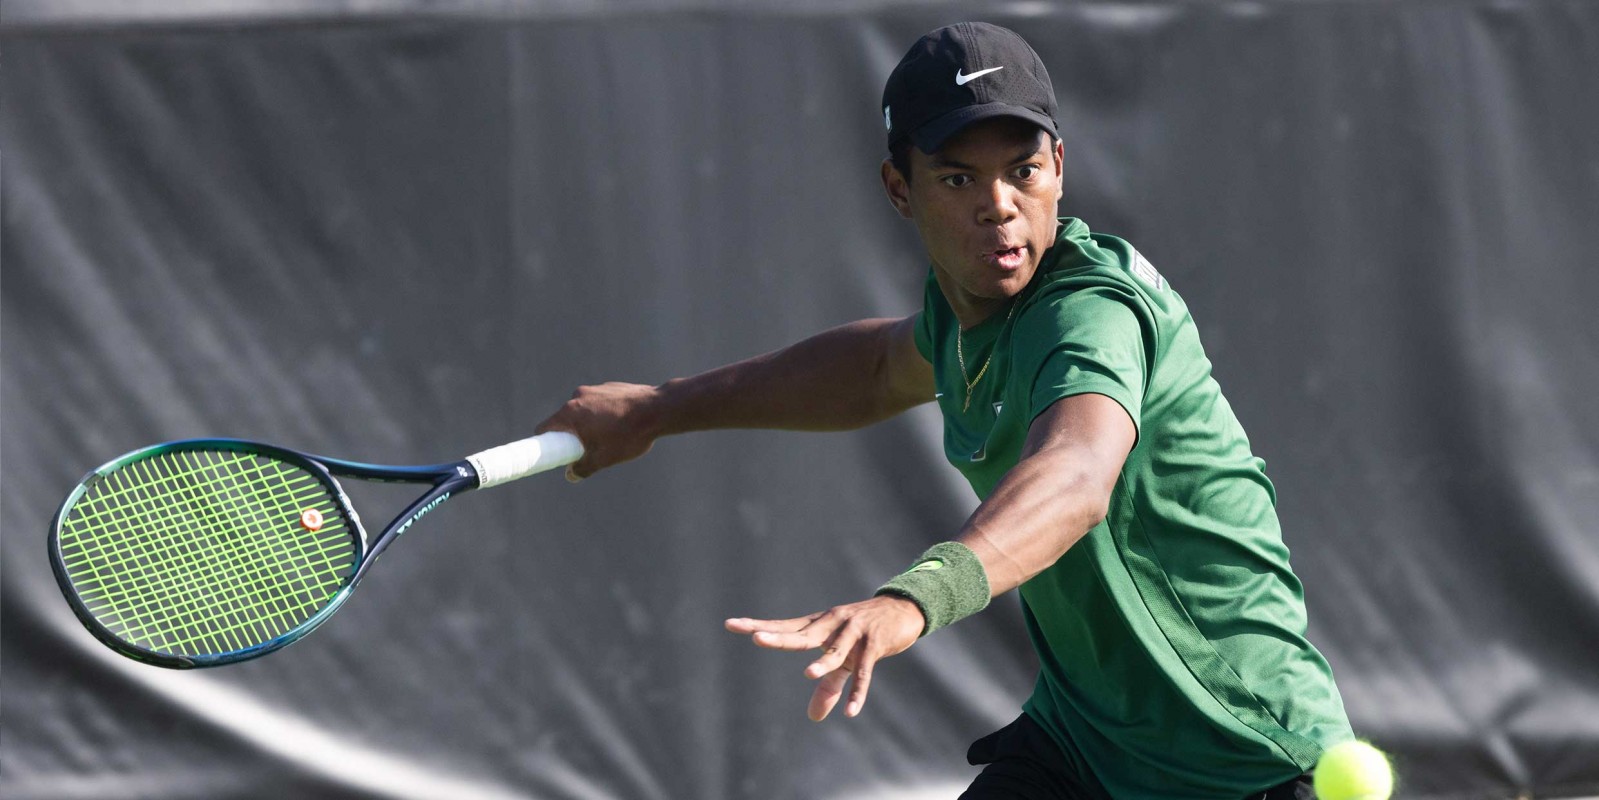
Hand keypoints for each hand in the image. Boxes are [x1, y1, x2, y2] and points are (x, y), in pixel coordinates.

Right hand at [535, 382, 661, 480]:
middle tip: (586, 450)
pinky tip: (621, 424)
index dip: (545, 442)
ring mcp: (595, 389)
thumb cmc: (629, 435)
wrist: (658, 410)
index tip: (552, 453)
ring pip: (583, 411)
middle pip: (564, 419)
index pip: (545, 428)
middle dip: (571, 435)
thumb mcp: (603, 458)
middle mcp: (579, 396)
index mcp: (571, 413)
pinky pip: (599, 404)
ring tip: (610, 437)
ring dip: (589, 424)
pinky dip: (603, 414)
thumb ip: (583, 468)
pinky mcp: (610, 387)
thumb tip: (571, 475)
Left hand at [725, 595, 923, 720]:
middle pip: (802, 635)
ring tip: (808, 674)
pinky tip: (851, 711)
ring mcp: (854, 632)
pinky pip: (865, 671)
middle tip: (756, 639)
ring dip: (824, 664)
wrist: (902, 610)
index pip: (784, 627)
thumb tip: (814, 717)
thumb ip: (827, 686)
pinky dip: (858, 691)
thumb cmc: (865, 634)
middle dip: (780, 637)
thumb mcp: (844, 659)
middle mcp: (832, 624)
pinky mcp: (874, 644)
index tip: (730, 624)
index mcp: (819, 625)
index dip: (759, 626)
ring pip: (836, 652)